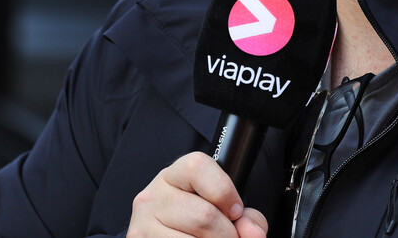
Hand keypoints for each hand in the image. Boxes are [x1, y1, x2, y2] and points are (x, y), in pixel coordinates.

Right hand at [128, 152, 268, 236]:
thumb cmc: (198, 223)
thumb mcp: (224, 210)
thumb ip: (247, 217)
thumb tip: (254, 233)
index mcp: (175, 175)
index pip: (198, 166)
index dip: (224, 191)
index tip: (235, 211)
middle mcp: (153, 195)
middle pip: (204, 215)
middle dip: (227, 234)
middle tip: (228, 237)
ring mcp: (142, 222)